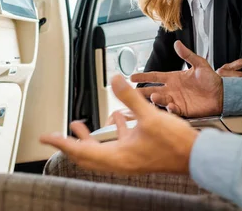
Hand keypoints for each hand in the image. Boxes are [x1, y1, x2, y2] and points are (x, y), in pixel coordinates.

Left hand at [40, 75, 197, 174]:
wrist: (195, 156)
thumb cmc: (175, 144)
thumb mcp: (149, 116)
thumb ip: (129, 97)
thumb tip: (114, 80)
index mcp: (117, 156)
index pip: (80, 150)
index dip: (61, 142)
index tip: (46, 137)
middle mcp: (120, 161)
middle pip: (85, 155)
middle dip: (70, 143)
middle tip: (56, 135)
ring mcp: (129, 158)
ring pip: (100, 150)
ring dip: (88, 138)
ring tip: (77, 127)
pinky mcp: (139, 153)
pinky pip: (118, 143)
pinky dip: (111, 132)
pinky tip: (117, 117)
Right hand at [131, 41, 241, 116]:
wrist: (222, 94)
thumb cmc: (212, 80)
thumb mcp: (200, 64)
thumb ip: (187, 55)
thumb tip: (177, 43)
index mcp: (174, 78)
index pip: (155, 76)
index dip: (144, 76)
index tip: (132, 77)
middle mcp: (172, 89)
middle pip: (153, 90)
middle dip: (142, 91)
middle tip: (133, 92)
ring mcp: (176, 100)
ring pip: (161, 100)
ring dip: (156, 99)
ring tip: (154, 96)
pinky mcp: (183, 110)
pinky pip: (173, 111)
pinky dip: (170, 109)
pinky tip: (170, 106)